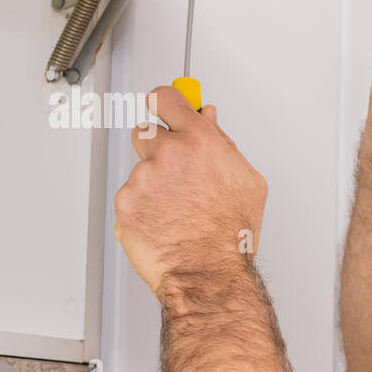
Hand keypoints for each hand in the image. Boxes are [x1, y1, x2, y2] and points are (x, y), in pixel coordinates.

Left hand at [114, 86, 267, 302]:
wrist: (209, 272)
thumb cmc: (231, 234)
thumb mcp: (246, 181)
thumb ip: (222, 144)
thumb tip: (208, 120)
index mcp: (199, 141)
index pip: (166, 98)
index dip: (164, 103)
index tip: (164, 107)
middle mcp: (168, 154)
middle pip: (145, 131)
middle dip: (157, 148)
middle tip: (175, 173)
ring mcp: (143, 179)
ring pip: (140, 171)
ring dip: (153, 185)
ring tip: (177, 210)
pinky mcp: (125, 204)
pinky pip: (131, 198)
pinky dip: (143, 209)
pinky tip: (165, 223)